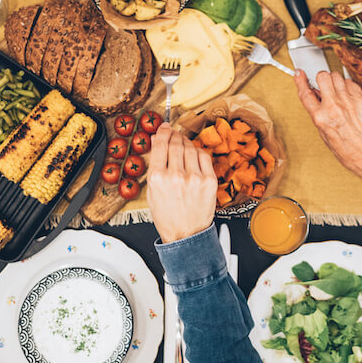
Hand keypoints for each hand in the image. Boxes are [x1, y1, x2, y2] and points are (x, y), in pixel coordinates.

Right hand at [147, 123, 216, 242]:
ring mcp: (194, 177)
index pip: (160, 144)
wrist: (186, 234)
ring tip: (183, 145)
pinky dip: (198, 152)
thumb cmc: (168, 216)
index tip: (164, 127)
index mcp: (157, 178)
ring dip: (185, 142)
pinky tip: (194, 155)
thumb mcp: (152, 191)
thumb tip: (159, 142)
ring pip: (190, 147)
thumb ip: (155, 165)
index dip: (163, 131)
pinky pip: (204, 156)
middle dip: (174, 135)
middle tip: (173, 134)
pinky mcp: (209, 180)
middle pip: (176, 143)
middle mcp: (176, 176)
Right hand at [295, 71, 361, 186]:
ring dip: (334, 81)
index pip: (305, 93)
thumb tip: (315, 97)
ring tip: (336, 91)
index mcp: (321, 117)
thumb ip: (317, 112)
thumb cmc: (346, 148)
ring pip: (336, 76)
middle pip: (323, 77)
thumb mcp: (323, 132)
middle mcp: (334, 107)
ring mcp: (348, 101)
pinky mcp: (360, 99)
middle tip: (323, 85)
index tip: (299, 74)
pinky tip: (347, 95)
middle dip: (321, 79)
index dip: (300, 80)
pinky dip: (347, 86)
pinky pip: (350, 82)